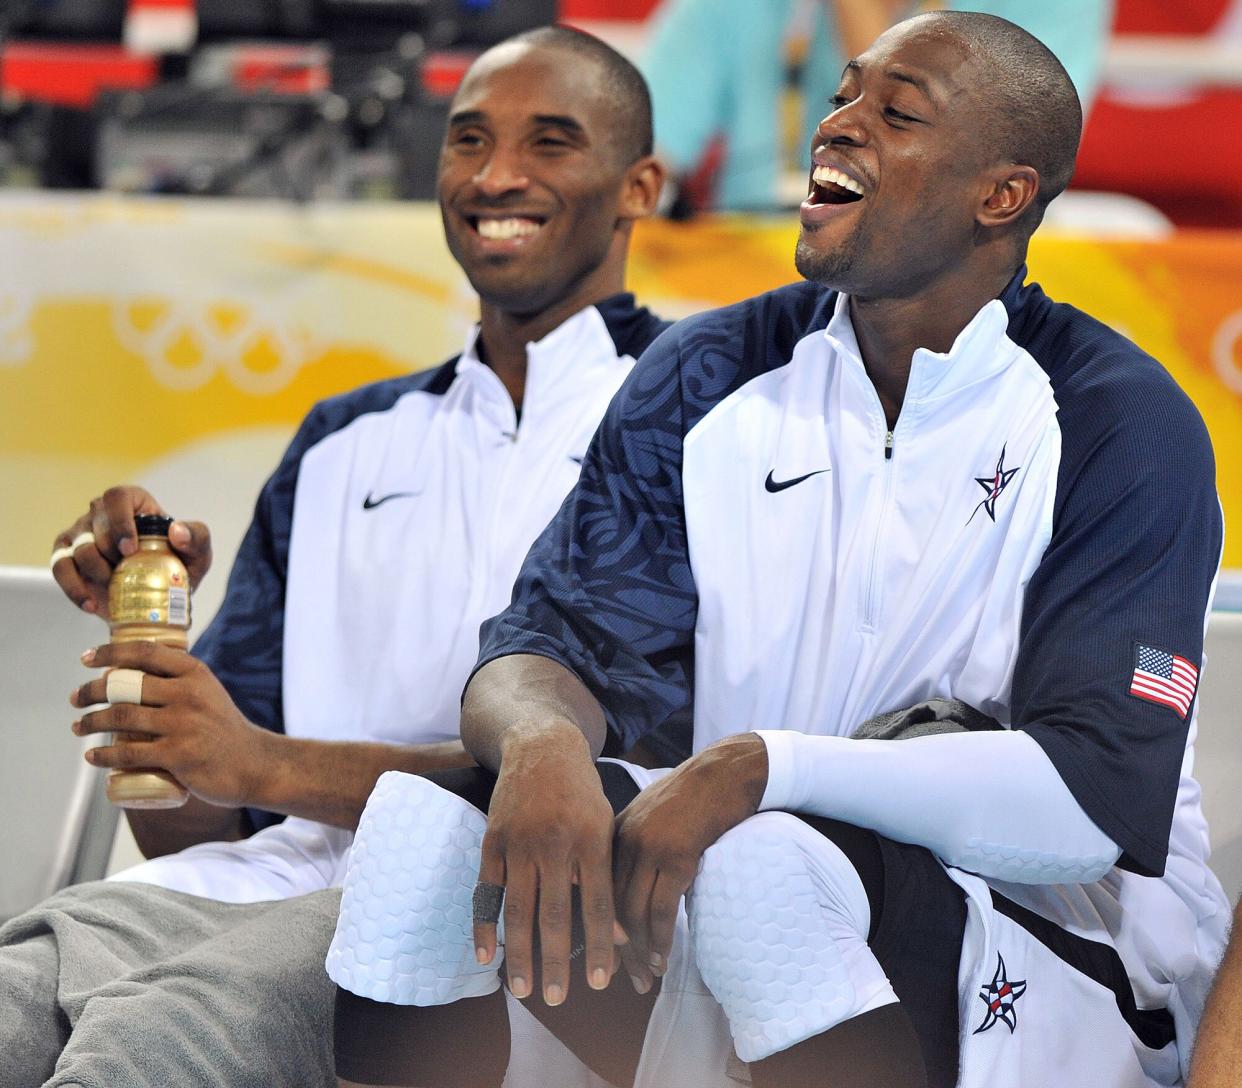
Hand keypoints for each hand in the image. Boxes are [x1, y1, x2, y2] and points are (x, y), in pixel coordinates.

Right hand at [51, 486, 211, 617]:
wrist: (161, 596)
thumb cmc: (179, 565)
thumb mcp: (199, 554)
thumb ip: (198, 537)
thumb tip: (176, 531)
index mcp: (133, 503)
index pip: (117, 498)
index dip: (119, 522)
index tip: (130, 549)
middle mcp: (101, 513)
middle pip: (95, 526)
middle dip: (111, 554)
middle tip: (128, 574)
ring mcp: (80, 535)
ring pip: (76, 549)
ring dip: (95, 572)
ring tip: (115, 589)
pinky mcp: (67, 558)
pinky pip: (61, 568)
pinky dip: (74, 588)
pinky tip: (93, 604)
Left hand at [71, 641, 266, 807]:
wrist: (254, 764)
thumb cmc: (223, 729)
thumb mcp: (207, 692)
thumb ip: (177, 681)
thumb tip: (127, 674)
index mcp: (195, 673)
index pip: (144, 652)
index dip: (110, 652)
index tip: (87, 659)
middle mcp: (188, 694)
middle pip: (125, 685)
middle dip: (91, 691)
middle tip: (76, 698)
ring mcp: (183, 725)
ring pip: (121, 718)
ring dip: (90, 722)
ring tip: (78, 726)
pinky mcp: (178, 755)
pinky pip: (129, 752)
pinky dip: (103, 755)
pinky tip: (91, 756)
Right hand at [474, 726, 618, 1006]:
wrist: (542, 746)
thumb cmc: (582, 794)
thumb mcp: (606, 827)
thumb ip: (607, 878)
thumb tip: (619, 937)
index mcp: (592, 840)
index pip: (598, 904)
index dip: (599, 946)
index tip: (601, 984)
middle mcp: (556, 843)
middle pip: (556, 913)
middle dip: (557, 961)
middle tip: (559, 1001)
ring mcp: (521, 842)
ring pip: (519, 908)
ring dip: (520, 954)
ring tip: (524, 990)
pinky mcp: (494, 840)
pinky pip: (487, 891)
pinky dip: (485, 925)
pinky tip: (487, 957)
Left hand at [612, 733, 767, 993]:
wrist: (726, 770)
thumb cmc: (695, 794)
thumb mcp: (654, 814)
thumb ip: (637, 845)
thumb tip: (633, 885)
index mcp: (615, 830)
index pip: (597, 887)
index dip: (599, 925)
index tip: (601, 955)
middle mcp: (625, 839)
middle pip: (610, 903)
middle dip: (615, 947)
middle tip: (619, 979)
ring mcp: (649, 847)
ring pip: (633, 912)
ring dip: (638, 951)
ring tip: (644, 978)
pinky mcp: (677, 855)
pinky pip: (661, 909)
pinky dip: (660, 940)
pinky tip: (662, 960)